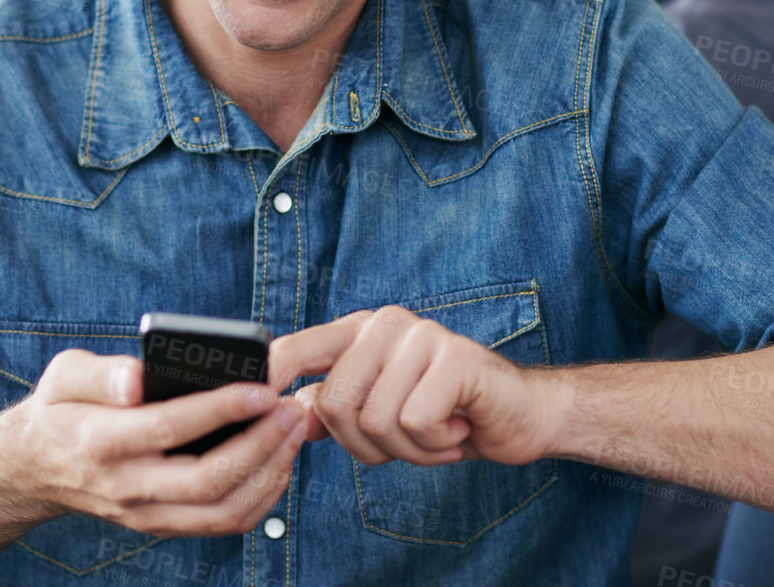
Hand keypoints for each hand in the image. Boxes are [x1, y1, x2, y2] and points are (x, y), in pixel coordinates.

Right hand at [4, 349, 308, 536]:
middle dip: (261, 443)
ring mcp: (145, 513)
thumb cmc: (62, 408)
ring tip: (294, 429)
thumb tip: (140, 377)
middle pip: (207, 480)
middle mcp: (125, 486)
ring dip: (269, 472)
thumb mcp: (65, 374)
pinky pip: (222, 523)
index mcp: (100, 441)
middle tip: (291, 407)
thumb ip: (101, 373)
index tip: (262, 387)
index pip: (169, 427)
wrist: (36, 468)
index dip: (222, 408)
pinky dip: (260, 496)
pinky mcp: (162, 525)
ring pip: (222, 510)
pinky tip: (278, 460)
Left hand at [268, 308, 561, 467]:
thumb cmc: (443, 412)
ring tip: (435, 432)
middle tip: (406, 439)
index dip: (271, 375)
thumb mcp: (378, 412)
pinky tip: (456, 427)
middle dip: (366, 444)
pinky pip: (414, 422)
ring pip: (375, 419)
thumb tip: (281, 412)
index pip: (298, 348)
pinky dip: (434, 444)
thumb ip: (331, 408)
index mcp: (359, 332)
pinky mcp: (455, 358)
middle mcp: (386, 324)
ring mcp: (422, 336)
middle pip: (336, 403)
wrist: (517, 415)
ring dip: (406, 449)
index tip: (256, 400)